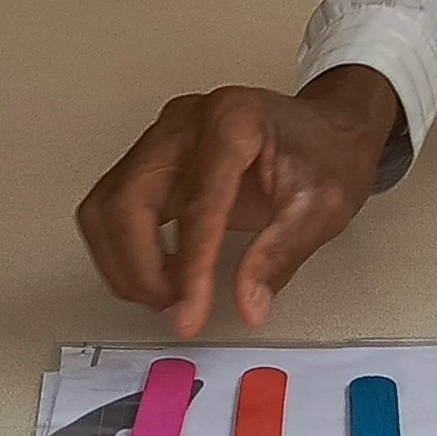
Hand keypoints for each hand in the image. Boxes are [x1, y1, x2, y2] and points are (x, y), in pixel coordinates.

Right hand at [75, 65, 401, 336]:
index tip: (188, 314)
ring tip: (168, 297)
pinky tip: (160, 275)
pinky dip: (123, 248)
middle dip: (140, 267)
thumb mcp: (322, 208)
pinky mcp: (153, 156)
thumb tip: (248, 305)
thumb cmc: (329, 155)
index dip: (189, 267)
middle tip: (175, 309)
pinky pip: (113, 204)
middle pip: (129, 198)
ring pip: (106, 204)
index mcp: (235, 122)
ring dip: (123, 262)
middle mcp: (187, 121)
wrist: (329, 127)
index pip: (197, 203)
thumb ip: (279, 256)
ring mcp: (163, 136)